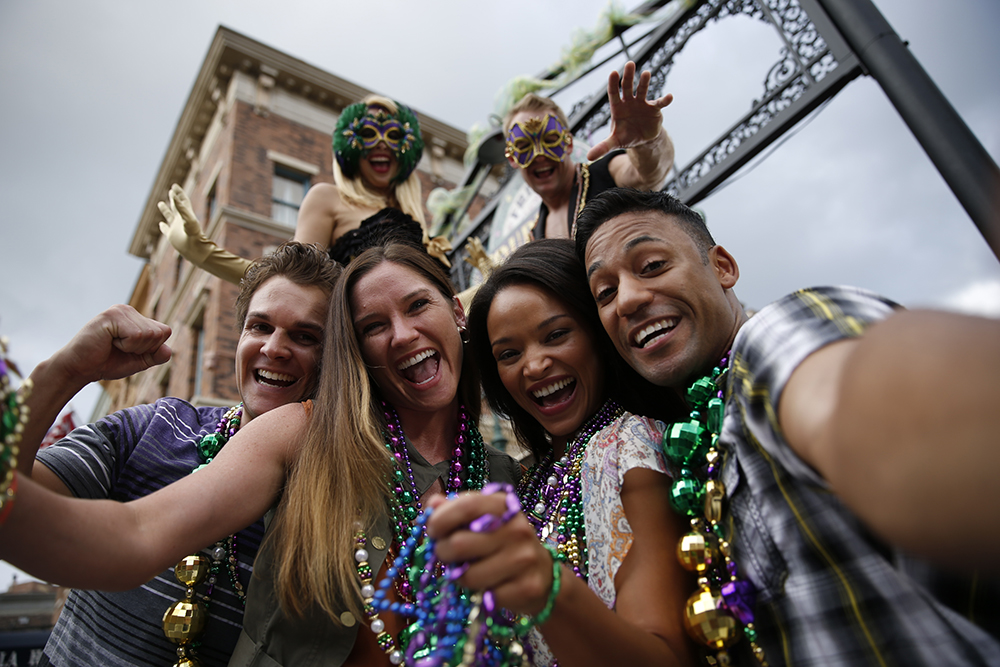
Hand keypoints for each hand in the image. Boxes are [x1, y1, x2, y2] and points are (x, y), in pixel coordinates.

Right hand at [50, 305, 170, 386]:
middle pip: (160, 333)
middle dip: (143, 349)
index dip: (151, 348)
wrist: (80, 368)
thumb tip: (168, 350)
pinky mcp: (112, 316)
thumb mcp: (138, 361)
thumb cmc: (106, 363)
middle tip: (119, 349)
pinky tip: (108, 342)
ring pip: (149, 334)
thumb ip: (155, 356)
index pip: (165, 332)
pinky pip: (136, 335)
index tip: (130, 351)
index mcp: (137, 319)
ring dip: (132, 347)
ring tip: (113, 345)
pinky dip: (125, 345)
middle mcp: (130, 311)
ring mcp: (121, 311)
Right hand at [158, 184, 209, 261]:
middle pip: (176, 206)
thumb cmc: (193, 233)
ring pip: (169, 216)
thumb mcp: (187, 217)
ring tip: (160, 203)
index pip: (182, 200)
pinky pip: (166, 229)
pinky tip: (160, 224)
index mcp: (186, 213)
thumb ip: (180, 206)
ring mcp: (176, 227)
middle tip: (171, 190)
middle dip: (173, 198)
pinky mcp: (171, 236)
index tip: (174, 186)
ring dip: (165, 210)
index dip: (178, 193)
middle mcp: (181, 219)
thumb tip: (172, 194)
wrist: (194, 248)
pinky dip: (162, 226)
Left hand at [427, 491, 553, 615]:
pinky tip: (486, 585)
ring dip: (459, 577)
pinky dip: (478, 594)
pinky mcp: (527, 588)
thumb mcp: (484, 519)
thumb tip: (433, 505)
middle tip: (447, 554)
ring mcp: (524, 559)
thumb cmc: (503, 542)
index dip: (441, 519)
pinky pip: (484, 597)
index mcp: (504, 506)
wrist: (542, 573)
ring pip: (468, 576)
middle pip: (460, 544)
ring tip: (466, 570)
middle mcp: (517, 529)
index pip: (466, 506)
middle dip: (443, 552)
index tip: (432, 531)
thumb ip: (457, 510)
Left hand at [587, 61, 672, 161]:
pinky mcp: (654, 109)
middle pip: (627, 86)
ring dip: (644, 82)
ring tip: (646, 73)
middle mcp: (629, 101)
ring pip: (642, 90)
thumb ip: (602, 147)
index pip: (613, 93)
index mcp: (617, 107)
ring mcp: (642, 103)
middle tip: (629, 64)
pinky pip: (659, 103)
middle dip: (628, 76)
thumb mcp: (614, 142)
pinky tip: (669, 97)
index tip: (613, 73)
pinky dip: (664, 100)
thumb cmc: (625, 136)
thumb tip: (589, 158)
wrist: (642, 139)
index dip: (613, 83)